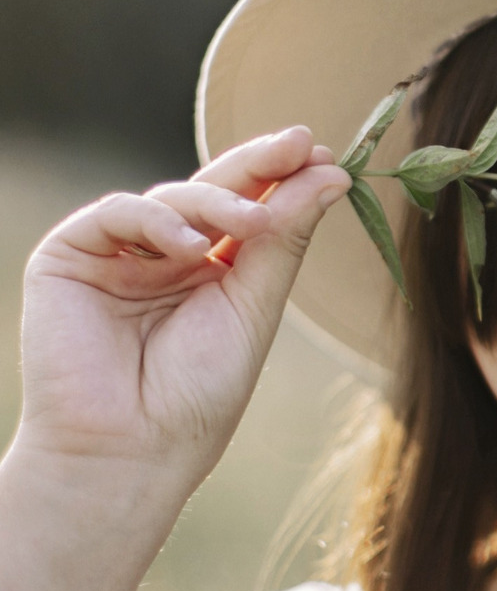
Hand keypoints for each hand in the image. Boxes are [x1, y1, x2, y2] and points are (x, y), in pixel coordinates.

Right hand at [15, 127, 350, 494]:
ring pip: (174, 196)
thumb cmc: (199, 391)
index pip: (251, 209)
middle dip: (259, 164)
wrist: (132, 449)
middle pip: (215, 191)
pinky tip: (191, 248)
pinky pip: (118, 213)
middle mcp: (167, 256)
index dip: (284, 178)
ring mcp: (120, 254)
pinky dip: (158, 221)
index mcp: (214, 271)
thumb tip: (332, 175)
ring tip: (254, 223)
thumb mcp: (255, 307)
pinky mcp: (70, 256)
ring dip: (218, 200)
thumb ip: (285, 239)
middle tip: (301, 141)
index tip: (325, 153)